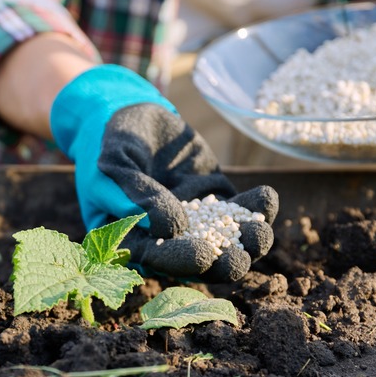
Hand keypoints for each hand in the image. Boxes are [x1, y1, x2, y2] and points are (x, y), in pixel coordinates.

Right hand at [50, 65, 278, 281]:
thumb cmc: (108, 143)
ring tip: (263, 230)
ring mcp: (194, 219)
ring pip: (227, 240)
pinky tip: (267, 197)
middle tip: (242, 256)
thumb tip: (167, 227)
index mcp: (133, 239)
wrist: (126, 113)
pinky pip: (238, 209)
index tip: (204, 255)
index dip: (182, 262)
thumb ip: (134, 195)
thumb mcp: (113, 165)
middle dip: (224, 263)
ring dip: (247, 241)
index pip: (160, 259)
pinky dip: (255, 207)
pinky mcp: (214, 198)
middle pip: (201, 262)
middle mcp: (166, 237)